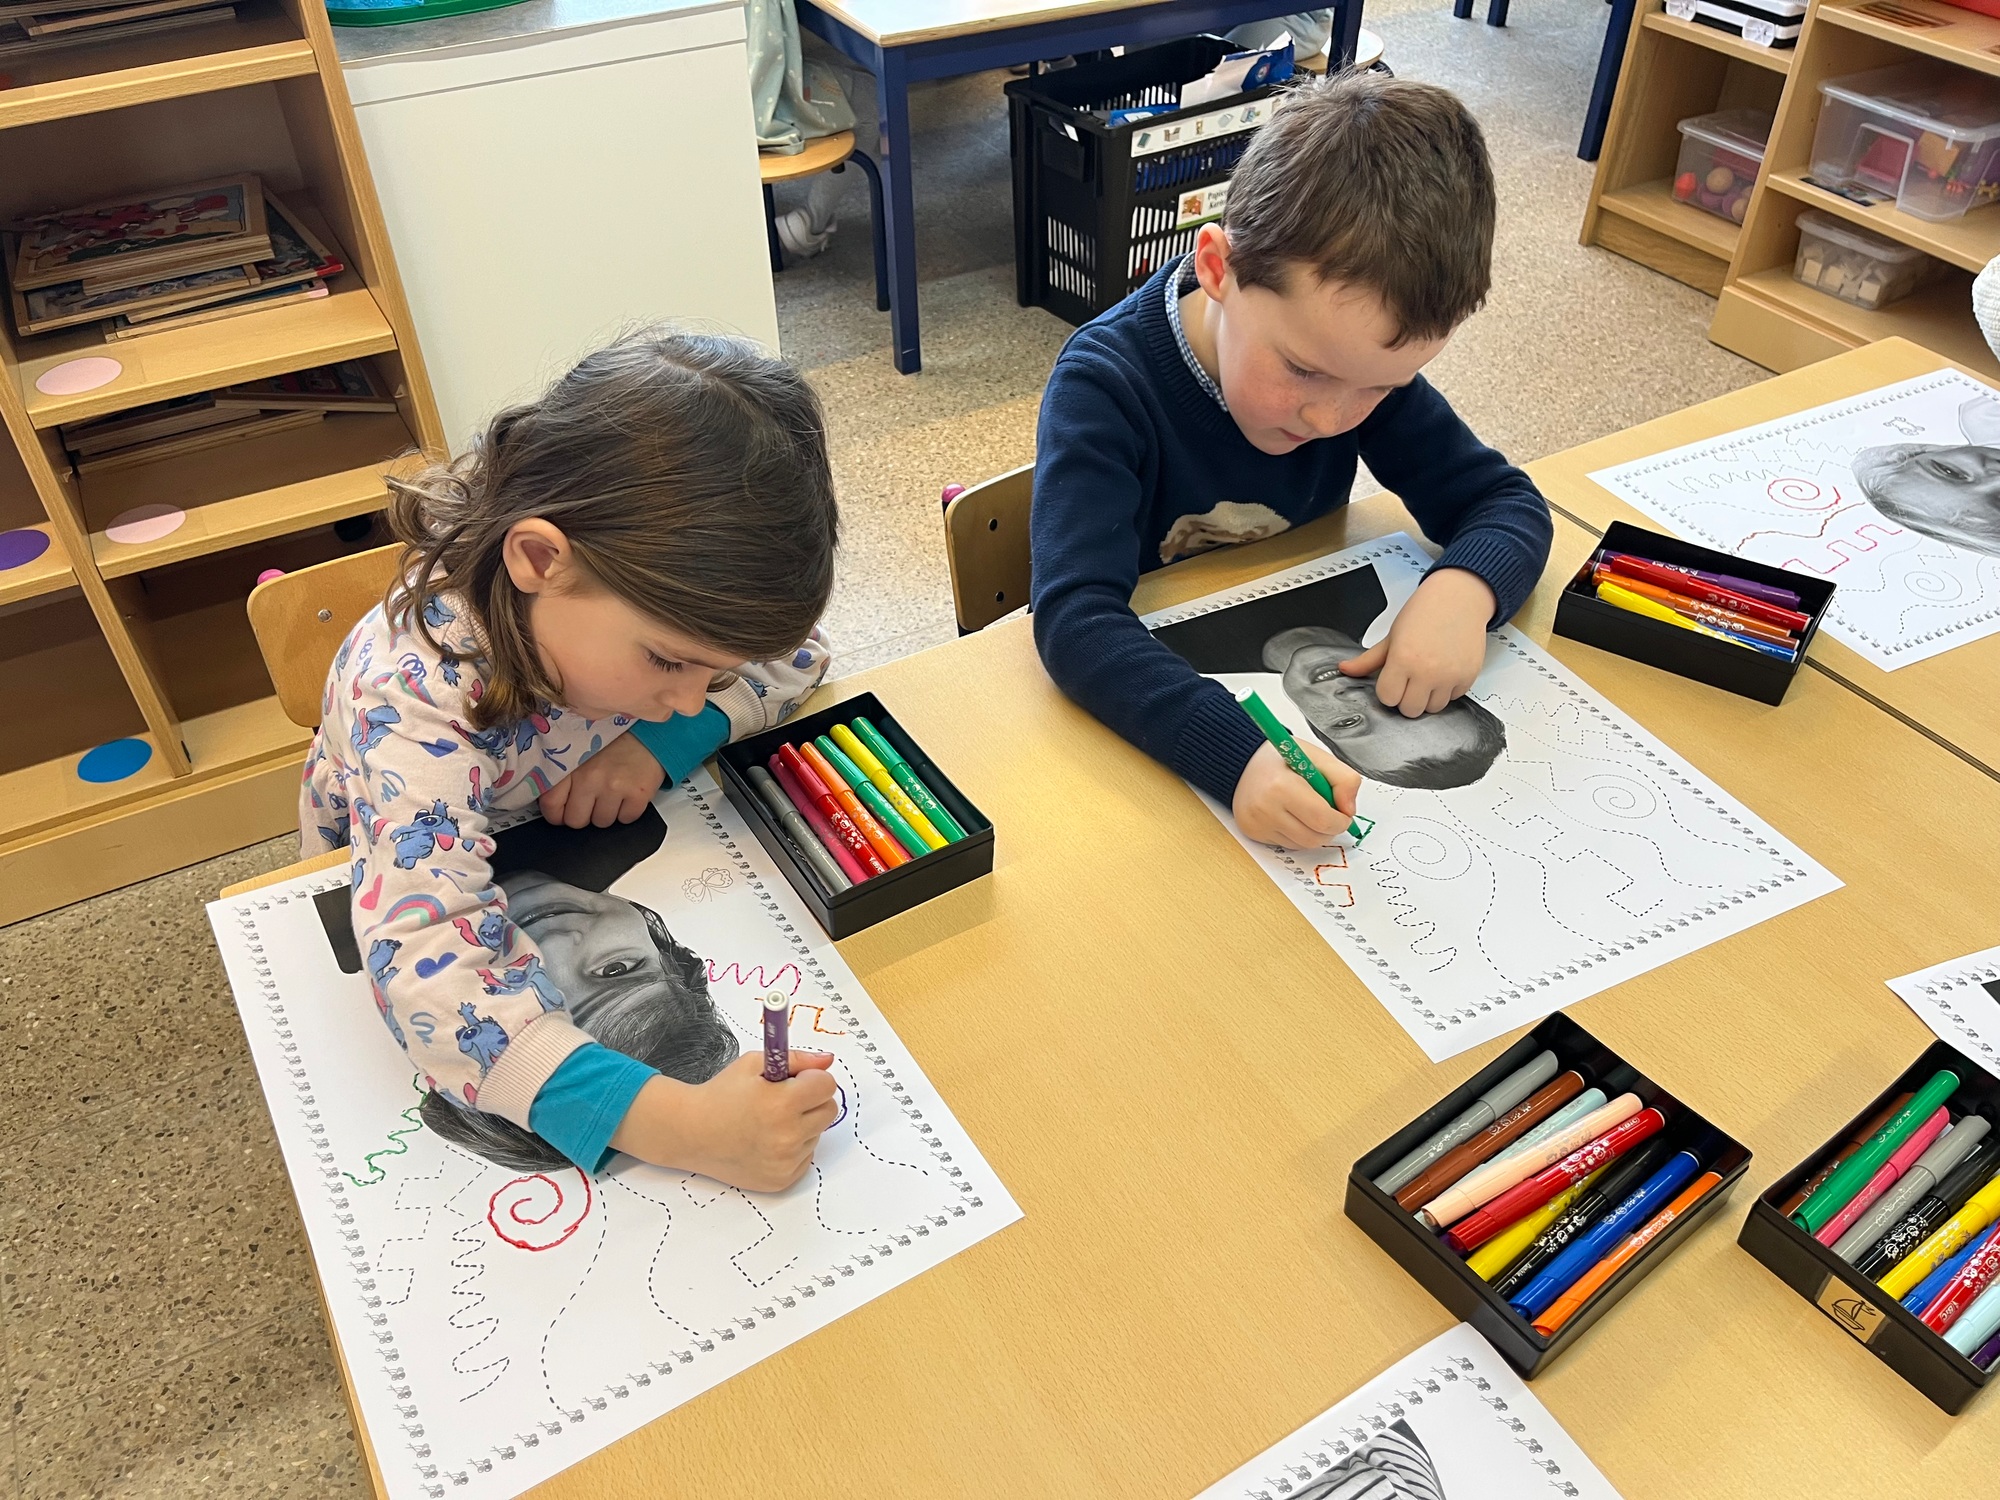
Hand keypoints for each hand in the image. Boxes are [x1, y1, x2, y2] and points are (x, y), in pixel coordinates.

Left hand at [540, 732, 664, 827]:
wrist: (648, 731)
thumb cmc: (613, 742)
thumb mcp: (580, 751)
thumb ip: (563, 774)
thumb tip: (552, 803)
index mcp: (571, 766)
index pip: (551, 804)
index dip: (556, 814)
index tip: (563, 812)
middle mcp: (590, 778)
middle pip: (576, 820)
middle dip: (583, 815)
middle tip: (592, 801)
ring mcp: (615, 787)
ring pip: (602, 822)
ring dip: (606, 812)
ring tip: (612, 793)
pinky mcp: (638, 794)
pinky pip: (626, 819)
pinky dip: (628, 811)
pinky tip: (628, 794)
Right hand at [610, 1051, 838, 1191]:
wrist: (691, 1132)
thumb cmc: (721, 1095)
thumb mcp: (754, 1064)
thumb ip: (796, 1060)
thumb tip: (827, 1060)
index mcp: (781, 1103)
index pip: (827, 1086)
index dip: (812, 1078)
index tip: (796, 1080)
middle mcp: (786, 1136)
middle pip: (828, 1111)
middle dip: (812, 1101)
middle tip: (784, 1099)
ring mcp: (784, 1162)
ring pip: (817, 1134)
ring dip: (802, 1125)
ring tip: (769, 1121)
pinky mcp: (781, 1180)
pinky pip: (806, 1157)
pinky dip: (794, 1148)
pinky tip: (767, 1141)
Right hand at [1233, 739, 1362, 848]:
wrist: (1245, 762)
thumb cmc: (1282, 759)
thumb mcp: (1318, 758)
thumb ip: (1344, 780)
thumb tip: (1349, 810)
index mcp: (1282, 786)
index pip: (1322, 819)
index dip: (1341, 821)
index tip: (1343, 814)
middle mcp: (1265, 808)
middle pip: (1313, 838)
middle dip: (1329, 829)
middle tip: (1329, 813)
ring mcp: (1257, 823)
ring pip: (1302, 845)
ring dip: (1313, 833)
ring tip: (1308, 811)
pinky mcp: (1252, 832)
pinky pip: (1287, 844)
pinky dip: (1296, 834)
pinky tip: (1291, 815)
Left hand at [1336, 567, 1495, 716]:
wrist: (1459, 598)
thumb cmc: (1425, 612)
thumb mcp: (1392, 635)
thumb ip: (1369, 659)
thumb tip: (1346, 670)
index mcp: (1403, 660)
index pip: (1388, 698)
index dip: (1388, 691)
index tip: (1392, 681)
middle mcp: (1428, 671)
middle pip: (1410, 710)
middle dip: (1406, 698)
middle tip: (1409, 680)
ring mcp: (1450, 676)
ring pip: (1433, 708)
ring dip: (1428, 697)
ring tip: (1427, 676)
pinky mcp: (1468, 677)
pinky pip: (1454, 698)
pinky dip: (1447, 690)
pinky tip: (1444, 671)